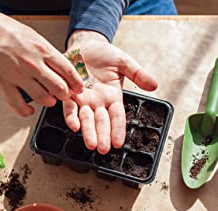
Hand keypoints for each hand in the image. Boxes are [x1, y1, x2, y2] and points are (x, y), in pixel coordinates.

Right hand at [0, 0, 82, 115]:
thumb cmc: (4, 30)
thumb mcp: (32, 36)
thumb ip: (47, 54)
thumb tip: (60, 68)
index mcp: (41, 49)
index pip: (67, 70)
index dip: (76, 83)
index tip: (79, 89)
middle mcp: (32, 64)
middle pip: (58, 88)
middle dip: (65, 95)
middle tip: (64, 96)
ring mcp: (17, 75)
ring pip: (43, 98)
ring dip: (48, 101)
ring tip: (48, 99)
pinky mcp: (3, 85)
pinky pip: (19, 106)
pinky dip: (27, 111)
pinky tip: (30, 109)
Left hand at [64, 31, 157, 153]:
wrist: (85, 45)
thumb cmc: (105, 55)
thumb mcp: (124, 63)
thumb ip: (138, 74)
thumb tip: (154, 85)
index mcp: (113, 98)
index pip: (117, 117)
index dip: (118, 129)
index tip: (118, 143)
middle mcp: (98, 102)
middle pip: (101, 122)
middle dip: (102, 136)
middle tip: (103, 149)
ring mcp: (84, 100)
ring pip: (86, 119)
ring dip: (88, 132)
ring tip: (91, 144)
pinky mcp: (70, 94)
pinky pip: (70, 107)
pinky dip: (71, 116)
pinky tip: (74, 126)